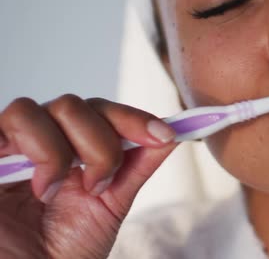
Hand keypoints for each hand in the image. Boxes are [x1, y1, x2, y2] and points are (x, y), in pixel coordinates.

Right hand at [0, 95, 177, 257]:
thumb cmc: (62, 250)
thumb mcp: (110, 205)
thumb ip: (136, 166)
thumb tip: (171, 134)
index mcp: (73, 149)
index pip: (103, 112)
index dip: (135, 118)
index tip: (165, 134)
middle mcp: (44, 140)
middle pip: (81, 104)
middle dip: (104, 144)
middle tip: (98, 185)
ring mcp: (16, 143)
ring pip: (59, 107)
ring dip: (72, 151)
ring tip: (59, 193)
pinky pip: (17, 118)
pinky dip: (43, 150)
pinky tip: (42, 186)